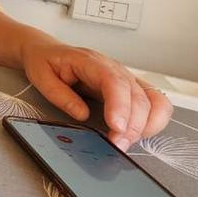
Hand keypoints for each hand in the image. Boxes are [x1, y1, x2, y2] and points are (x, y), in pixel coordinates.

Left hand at [22, 43, 172, 150]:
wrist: (49, 51)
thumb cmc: (46, 62)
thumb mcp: (41, 76)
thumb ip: (59, 95)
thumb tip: (81, 114)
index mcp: (91, 62)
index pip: (115, 82)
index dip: (120, 106)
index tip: (117, 128)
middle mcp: (114, 69)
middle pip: (138, 96)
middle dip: (132, 126)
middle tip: (117, 145)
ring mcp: (126, 78)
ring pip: (154, 100)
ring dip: (147, 126)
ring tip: (126, 142)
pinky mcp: (131, 89)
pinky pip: (155, 104)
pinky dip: (153, 122)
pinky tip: (137, 134)